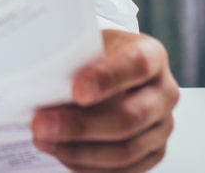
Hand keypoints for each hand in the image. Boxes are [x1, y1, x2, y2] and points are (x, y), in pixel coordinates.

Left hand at [31, 29, 179, 171]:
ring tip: (43, 141)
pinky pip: (125, 169)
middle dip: (80, 125)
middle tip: (41, 124)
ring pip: (126, 149)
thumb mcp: (86, 45)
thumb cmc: (96, 57)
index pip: (137, 64)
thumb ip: (72, 60)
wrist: (110, 71)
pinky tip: (62, 155)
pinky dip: (89, 167)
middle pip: (130, 116)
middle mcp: (164, 91)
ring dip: (78, 151)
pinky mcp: (153, 152)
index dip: (108, 79)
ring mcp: (162, 125)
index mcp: (151, 54)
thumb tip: (40, 84)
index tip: (77, 91)